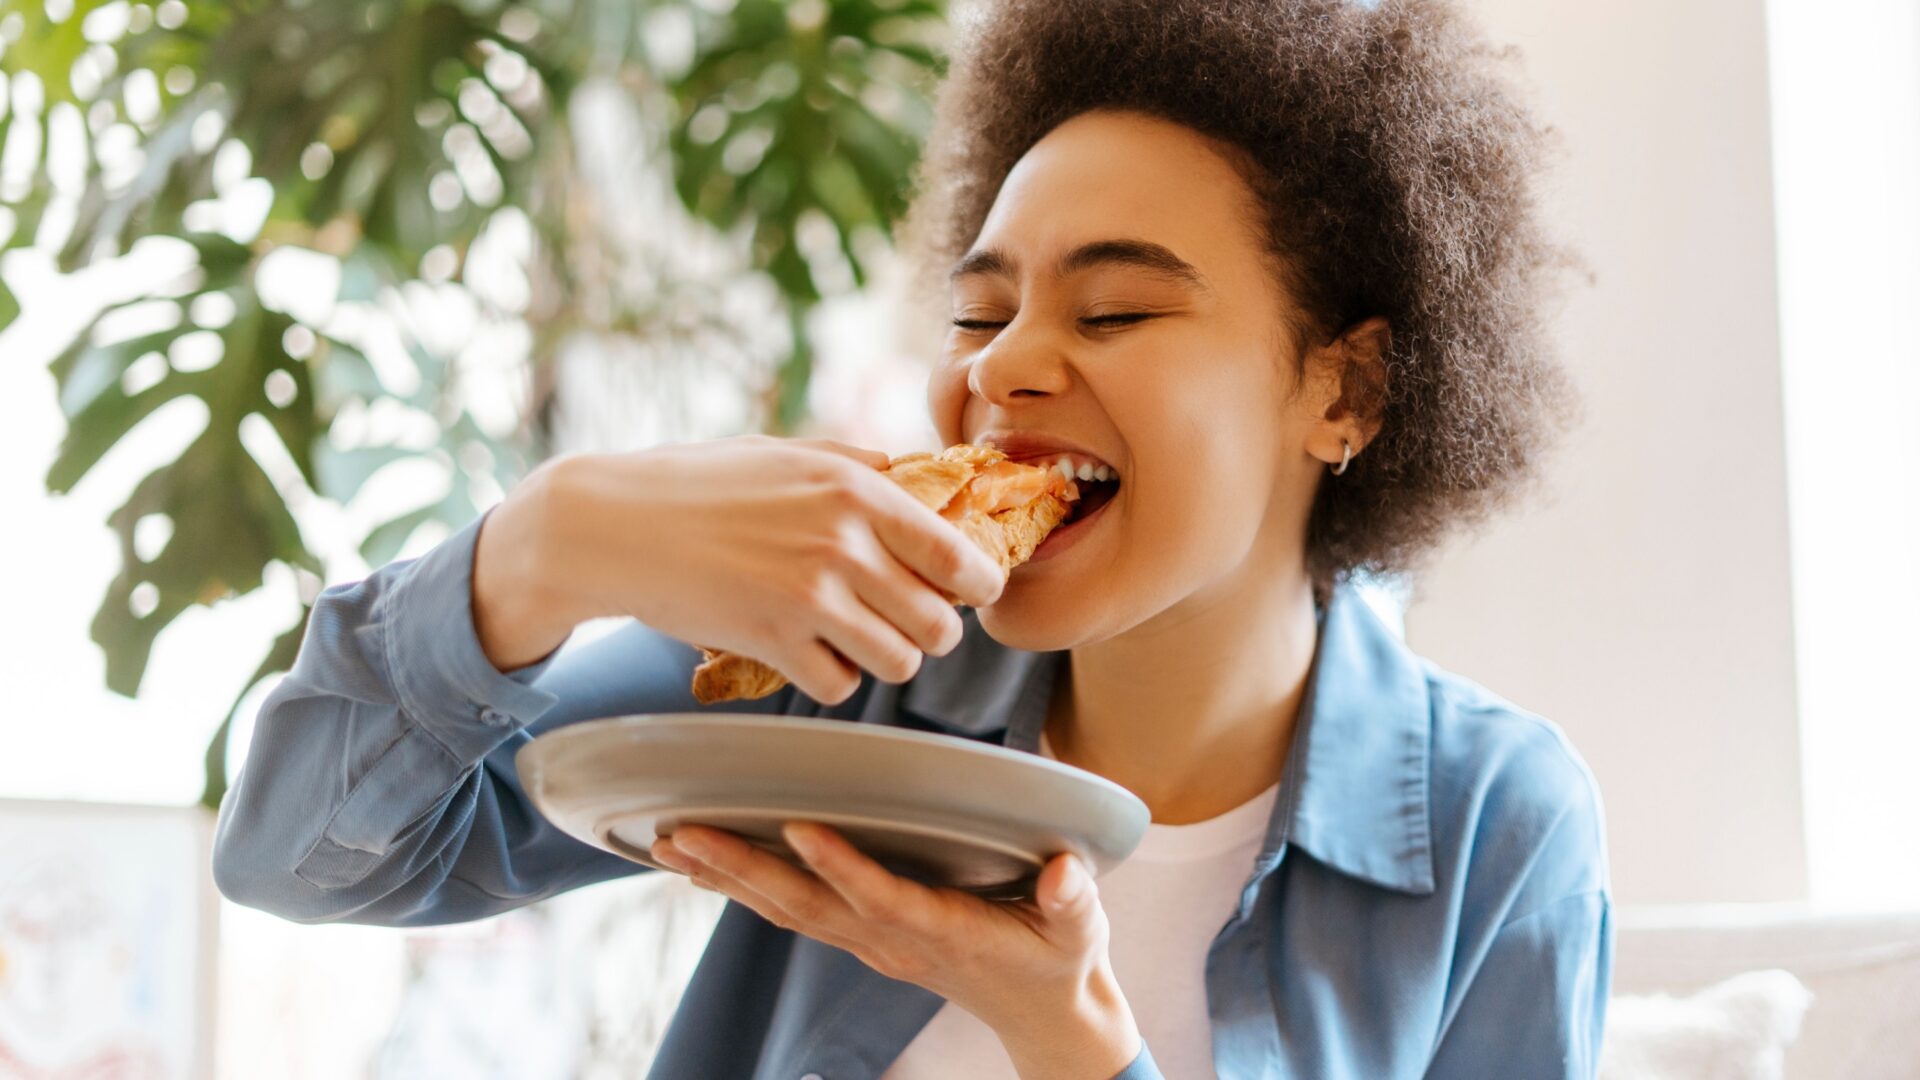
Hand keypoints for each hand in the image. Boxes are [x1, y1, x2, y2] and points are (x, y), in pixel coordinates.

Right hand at [471, 435, 1007, 687]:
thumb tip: (913, 469)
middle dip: (930, 631)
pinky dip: (832, 678)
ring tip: (856, 638)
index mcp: (857, 491)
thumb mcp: (785, 452)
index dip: (978, 585)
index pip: (959, 557)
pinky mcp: (772, 642)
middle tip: (905, 622)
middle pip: (941, 623)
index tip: (970, 593)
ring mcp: (809, 597)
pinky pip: (840, 686)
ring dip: (884, 658)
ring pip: (900, 662)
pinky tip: (808, 652)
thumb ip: (856, 464)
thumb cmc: (698, 482)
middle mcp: (843, 544)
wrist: (612, 525)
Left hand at [650, 821, 1141, 1078]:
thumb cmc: (1060, 957)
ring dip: (727, 878)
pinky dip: (747, 888)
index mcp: (944, 930)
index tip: (799, 830)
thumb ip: (1070, 899)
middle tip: (685, 835)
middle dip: (742, 870)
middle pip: (807, 906)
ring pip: (788, 910)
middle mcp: (893, 940)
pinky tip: (706, 868)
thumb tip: (1064, 874)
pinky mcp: (864, 937)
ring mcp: (872, 942)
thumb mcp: (1080, 928)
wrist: (1043, 1014)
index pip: (883, 897)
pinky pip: (795, 912)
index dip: (841, 867)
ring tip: (671, 843)